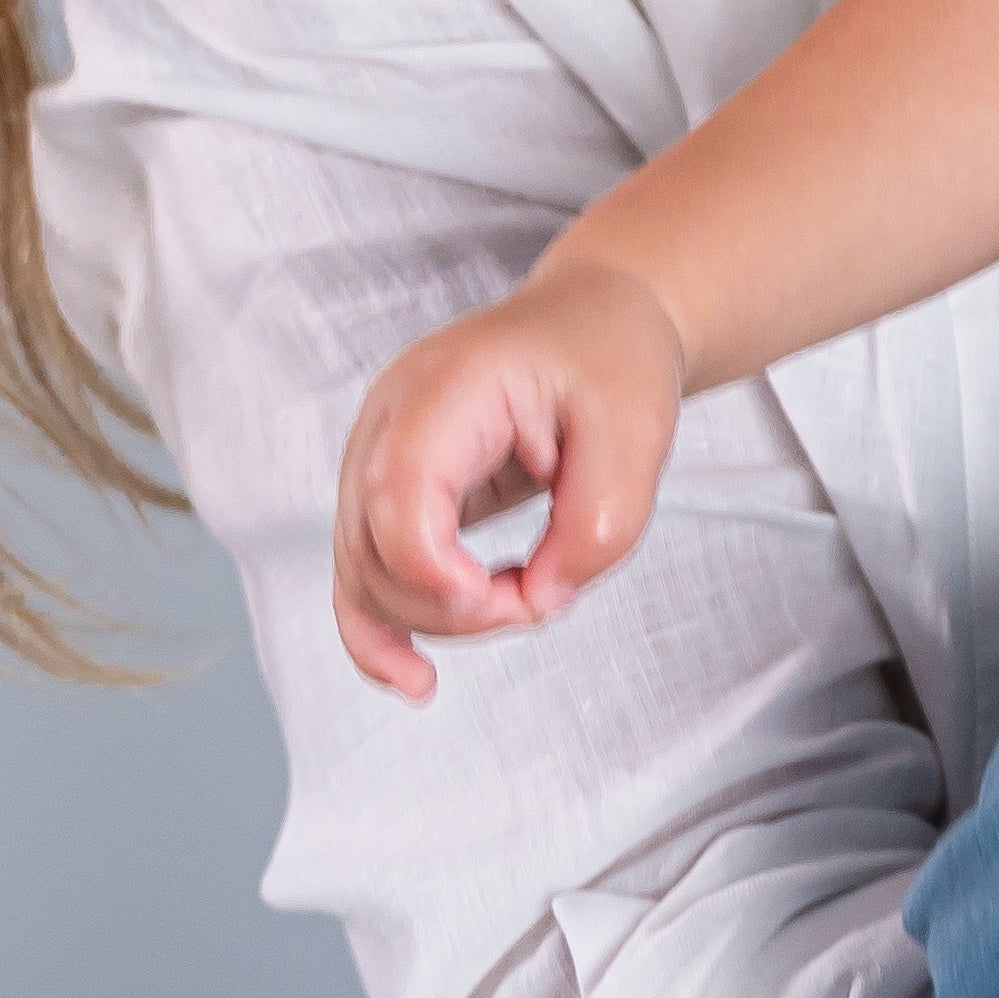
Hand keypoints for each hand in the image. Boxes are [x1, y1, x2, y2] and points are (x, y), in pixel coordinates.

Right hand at [330, 260, 688, 701]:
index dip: (437, 574)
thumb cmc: (613, 359)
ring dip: (431, 621)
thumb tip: (539, 603)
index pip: (397, 498)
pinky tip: (413, 680)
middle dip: (450, 607)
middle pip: (371, 549)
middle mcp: (388, 420)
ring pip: (361, 571)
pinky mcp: (389, 491)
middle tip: (543, 600)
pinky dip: (383, 629)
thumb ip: (598, 525)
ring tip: (519, 613)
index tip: (516, 599)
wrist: (595, 317)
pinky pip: (364, 571)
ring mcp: (377, 455)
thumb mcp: (638, 432)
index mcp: (444, 387)